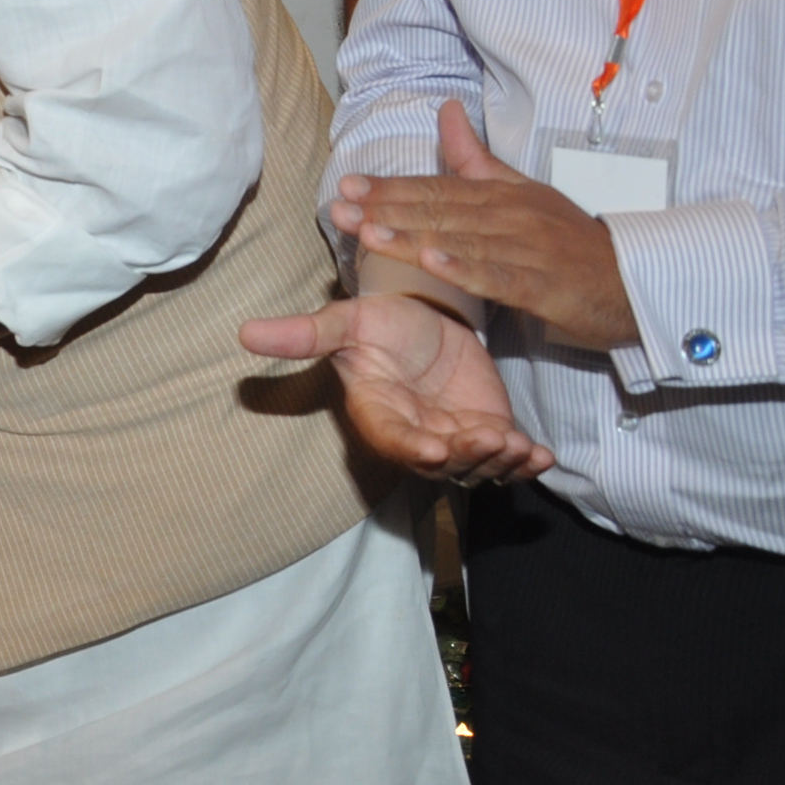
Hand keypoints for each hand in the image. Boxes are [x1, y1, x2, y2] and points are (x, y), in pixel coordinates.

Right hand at [239, 290, 552, 484]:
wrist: (427, 317)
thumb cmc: (381, 322)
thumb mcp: (346, 322)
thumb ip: (304, 335)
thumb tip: (243, 332)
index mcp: (379, 414)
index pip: (394, 440)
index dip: (415, 447)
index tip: (436, 447)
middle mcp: (417, 435)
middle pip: (442, 462)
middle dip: (468, 456)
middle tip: (491, 439)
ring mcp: (454, 438)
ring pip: (477, 466)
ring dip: (498, 462)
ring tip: (518, 445)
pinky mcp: (487, 432)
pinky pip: (506, 461)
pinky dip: (524, 463)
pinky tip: (540, 456)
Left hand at [330, 101, 636, 347]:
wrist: (635, 280)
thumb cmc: (571, 240)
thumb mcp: (523, 191)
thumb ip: (476, 158)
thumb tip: (445, 110)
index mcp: (501, 194)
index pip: (437, 188)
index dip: (391, 187)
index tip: (348, 185)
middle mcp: (510, 215)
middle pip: (440, 211)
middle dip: (386, 209)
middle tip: (338, 207)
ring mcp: (527, 248)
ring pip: (461, 240)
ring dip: (412, 238)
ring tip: (367, 233)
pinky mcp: (545, 284)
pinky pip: (500, 277)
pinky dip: (466, 270)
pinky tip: (432, 265)